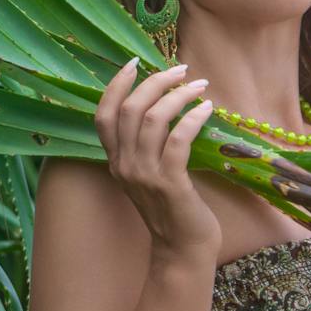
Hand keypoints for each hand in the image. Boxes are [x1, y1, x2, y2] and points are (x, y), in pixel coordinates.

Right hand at [94, 57, 221, 260]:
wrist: (182, 248)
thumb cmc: (172, 207)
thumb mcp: (148, 174)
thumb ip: (145, 145)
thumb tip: (161, 102)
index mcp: (115, 160)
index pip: (103, 115)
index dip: (115, 85)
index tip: (134, 62)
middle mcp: (124, 165)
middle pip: (130, 109)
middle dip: (156, 82)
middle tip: (180, 71)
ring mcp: (145, 175)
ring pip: (153, 120)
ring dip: (179, 96)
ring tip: (199, 86)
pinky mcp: (170, 184)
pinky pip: (178, 141)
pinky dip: (193, 118)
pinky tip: (207, 109)